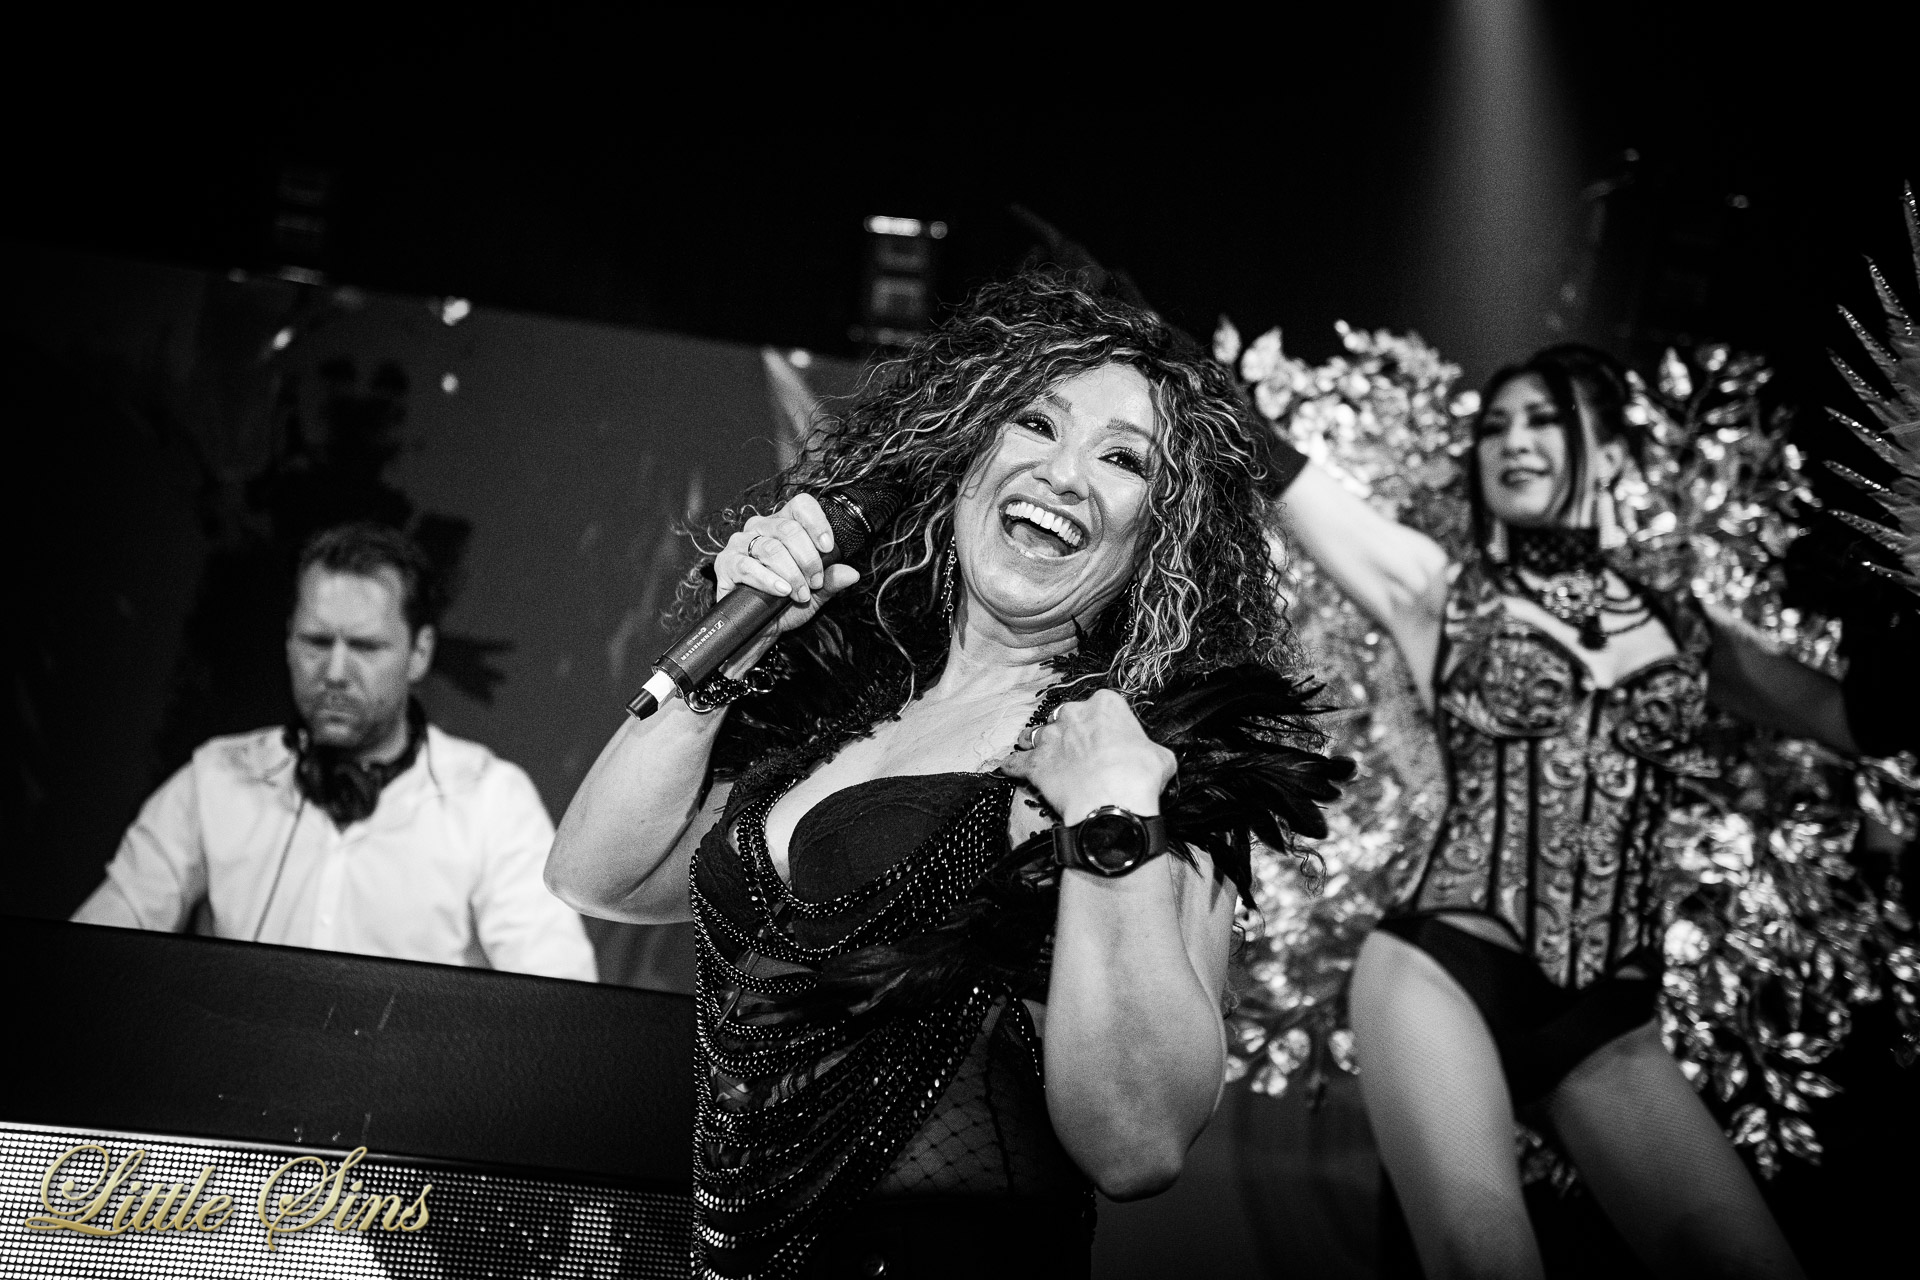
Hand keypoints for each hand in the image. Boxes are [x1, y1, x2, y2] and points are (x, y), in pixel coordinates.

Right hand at [714, 495, 861, 669]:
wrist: (759, 628)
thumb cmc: (785, 603)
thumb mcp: (815, 592)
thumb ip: (831, 580)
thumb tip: (851, 574)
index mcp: (784, 524)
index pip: (801, 505)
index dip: (817, 522)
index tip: (828, 548)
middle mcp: (760, 527)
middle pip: (788, 529)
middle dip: (808, 559)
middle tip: (815, 582)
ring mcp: (740, 543)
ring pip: (771, 548)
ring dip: (791, 574)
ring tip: (800, 594)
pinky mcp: (725, 563)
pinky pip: (747, 566)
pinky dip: (769, 580)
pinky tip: (781, 591)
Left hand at [1001, 689, 1175, 825]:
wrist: (1112, 801)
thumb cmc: (1139, 776)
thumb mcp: (1160, 756)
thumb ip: (1148, 749)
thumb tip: (1150, 758)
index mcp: (1105, 704)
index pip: (1102, 705)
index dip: (1104, 723)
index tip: (1107, 738)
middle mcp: (1073, 714)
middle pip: (1067, 717)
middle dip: (1070, 731)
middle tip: (1079, 750)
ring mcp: (1050, 737)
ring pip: (1038, 734)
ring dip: (1041, 743)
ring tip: (1042, 753)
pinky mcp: (1034, 763)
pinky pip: (1017, 762)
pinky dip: (1014, 765)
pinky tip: (1009, 768)